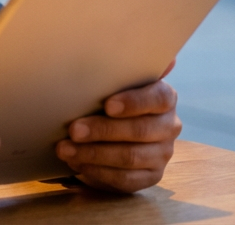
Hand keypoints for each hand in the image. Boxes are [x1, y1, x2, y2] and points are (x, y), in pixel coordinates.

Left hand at [55, 64, 180, 193]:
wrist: (113, 129)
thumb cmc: (110, 98)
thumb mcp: (114, 81)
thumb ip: (126, 67)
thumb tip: (159, 54)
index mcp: (165, 98)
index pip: (158, 98)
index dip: (134, 102)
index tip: (107, 105)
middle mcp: (169, 126)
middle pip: (140, 131)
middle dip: (103, 131)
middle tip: (73, 129)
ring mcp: (162, 154)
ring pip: (130, 158)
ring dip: (94, 154)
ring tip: (65, 149)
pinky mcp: (150, 177)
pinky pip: (126, 180)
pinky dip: (99, 173)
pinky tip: (78, 165)